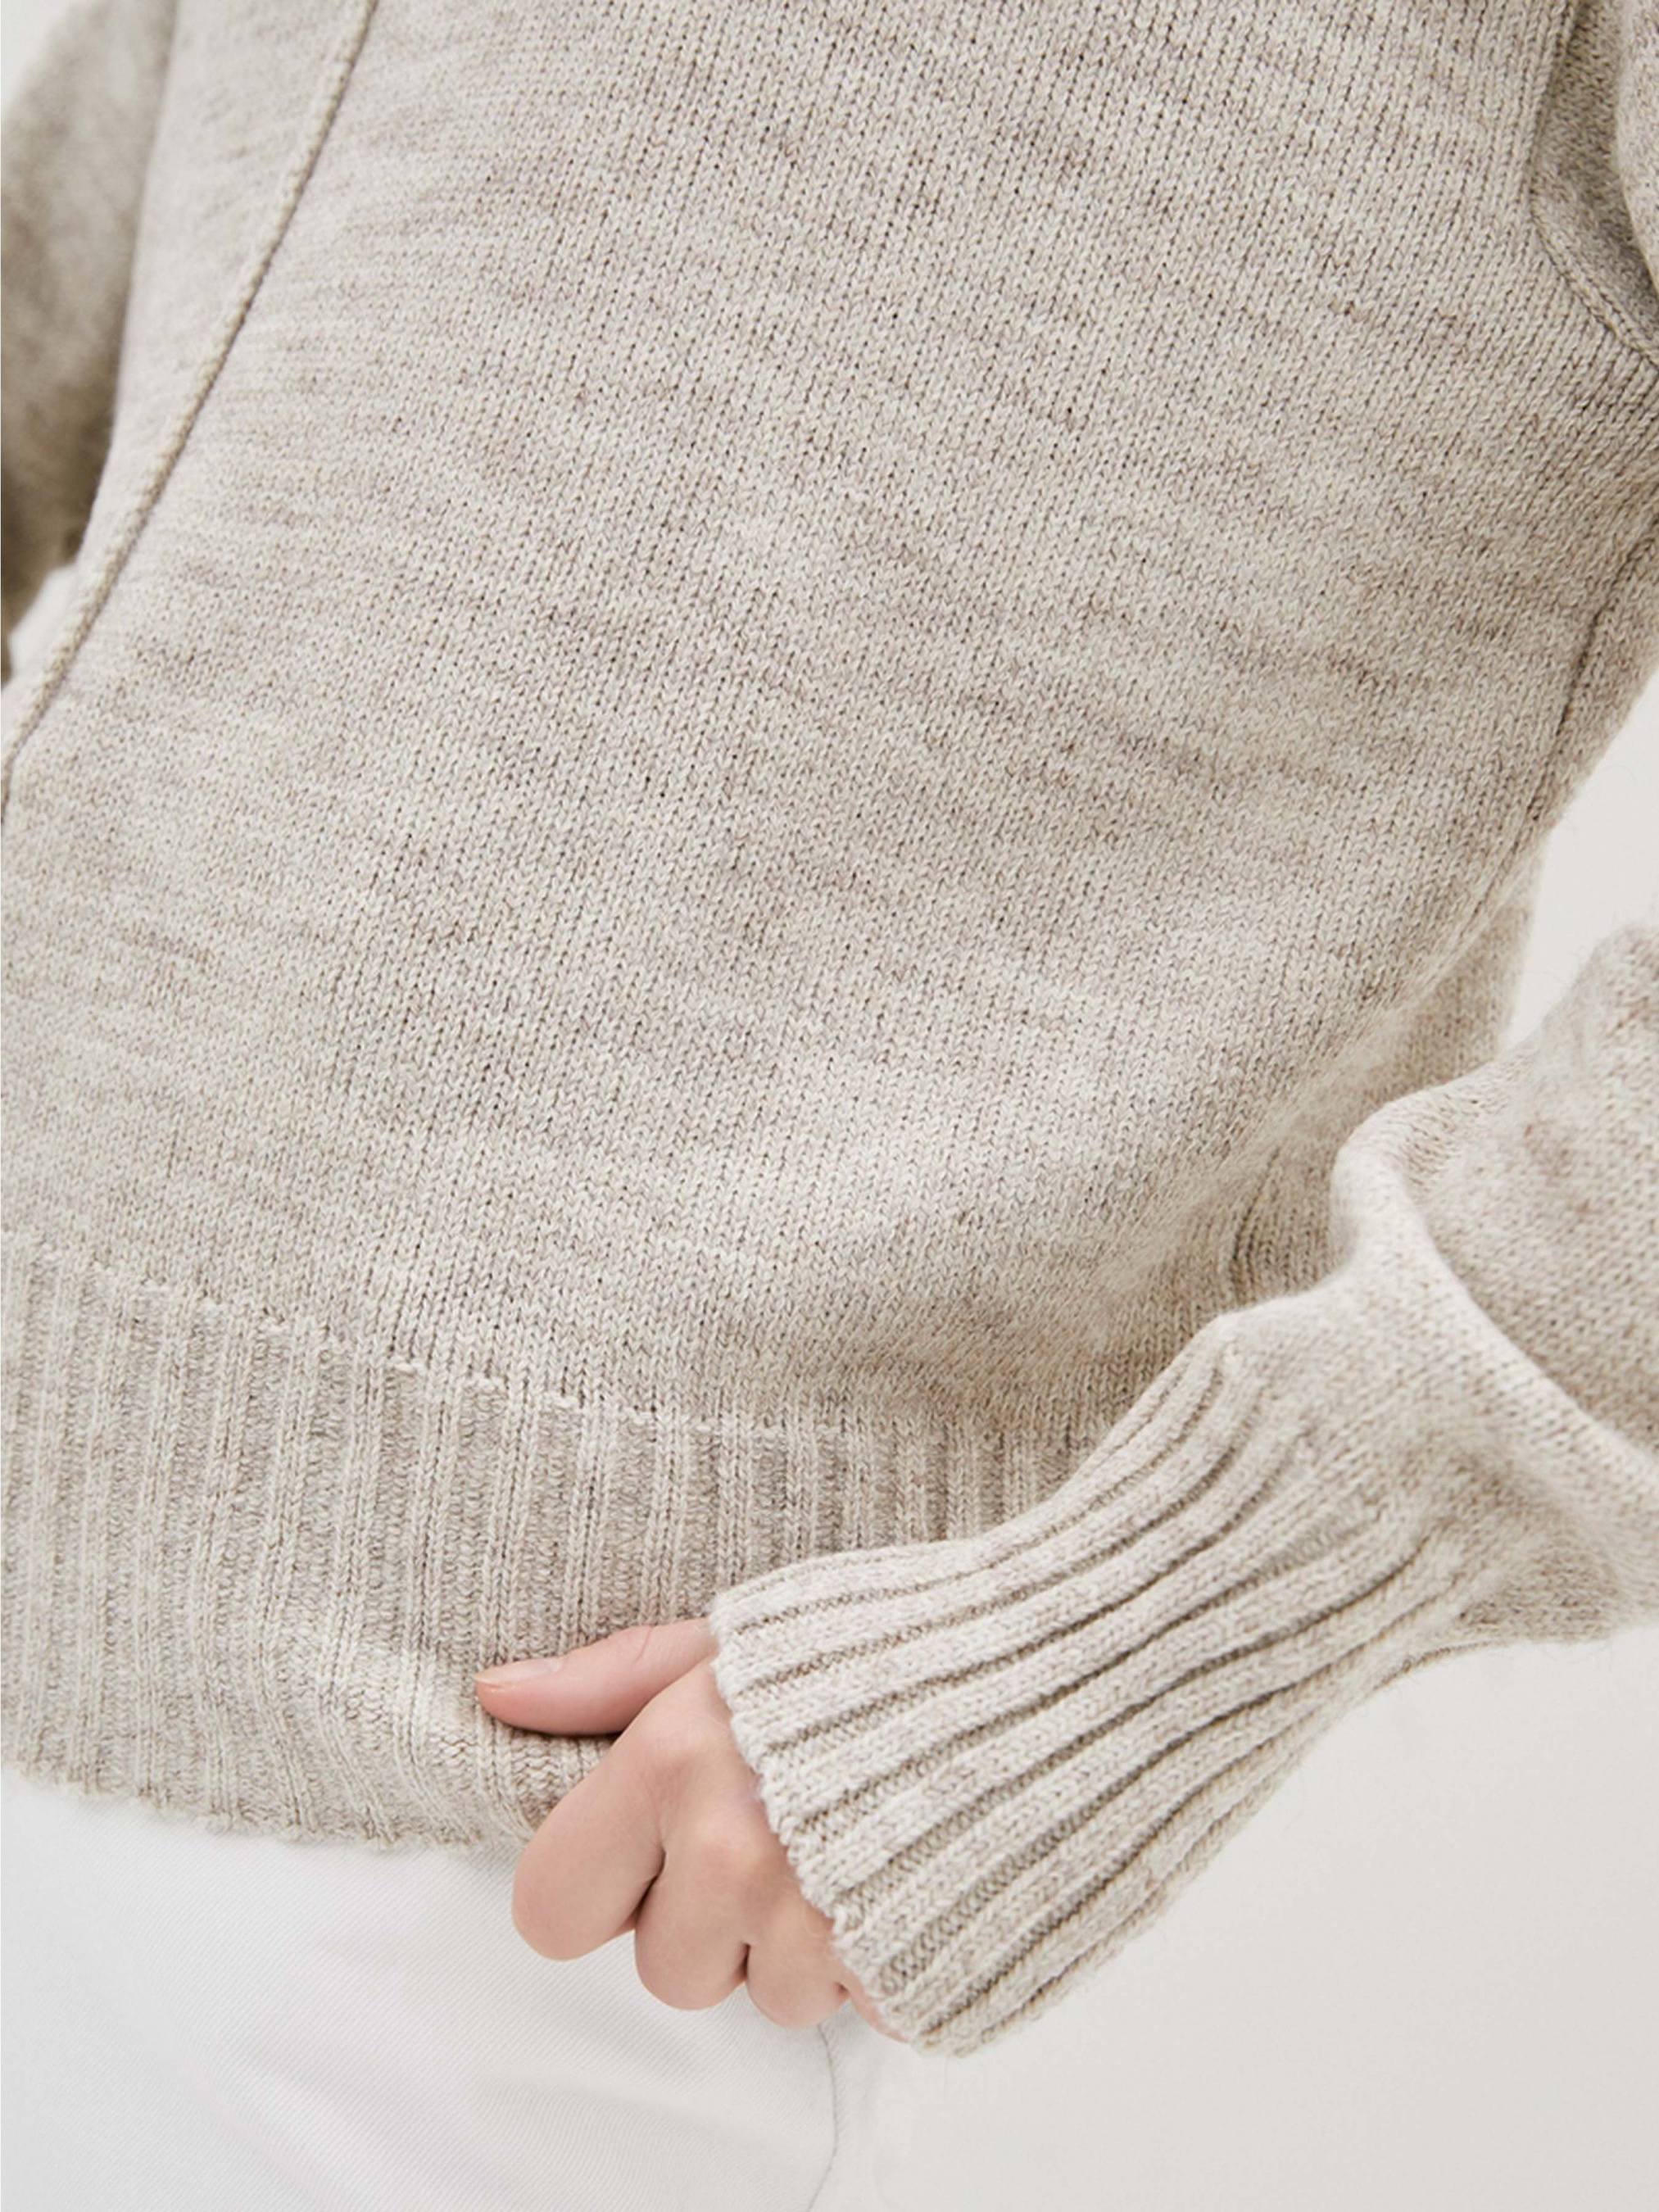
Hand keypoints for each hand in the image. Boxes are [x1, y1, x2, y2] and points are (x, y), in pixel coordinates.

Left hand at [473, 1616, 905, 2039]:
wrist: (1066, 1669)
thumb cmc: (894, 1643)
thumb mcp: (737, 1638)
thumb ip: (614, 1677)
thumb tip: (499, 1692)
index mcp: (675, 1763)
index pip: (551, 1910)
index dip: (598, 1889)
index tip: (650, 1852)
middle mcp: (734, 1854)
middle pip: (665, 1972)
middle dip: (718, 1918)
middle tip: (787, 1827)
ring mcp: (822, 1926)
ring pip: (767, 2000)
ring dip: (808, 1945)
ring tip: (861, 1842)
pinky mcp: (903, 1979)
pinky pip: (855, 2013)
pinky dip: (879, 1966)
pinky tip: (912, 1876)